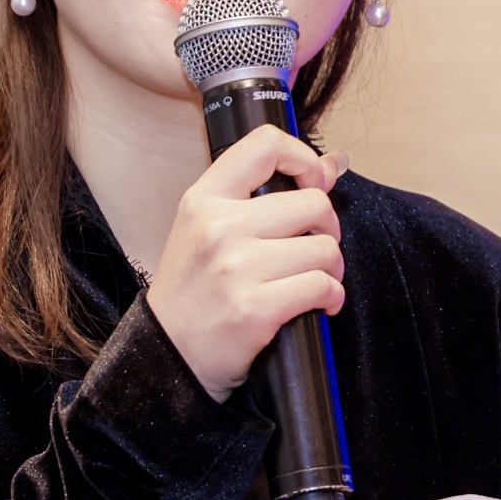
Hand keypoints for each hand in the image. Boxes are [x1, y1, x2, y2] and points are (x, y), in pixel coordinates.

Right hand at [146, 129, 347, 400]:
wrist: (168, 354)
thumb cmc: (194, 291)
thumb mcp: (209, 230)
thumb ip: (264, 195)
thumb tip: (332, 164)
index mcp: (204, 199)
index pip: (266, 145)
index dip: (305, 159)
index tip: (315, 183)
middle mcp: (219, 227)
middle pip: (314, 203)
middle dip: (327, 229)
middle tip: (314, 249)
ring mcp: (236, 268)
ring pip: (325, 248)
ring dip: (330, 269)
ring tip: (313, 281)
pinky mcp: (255, 308)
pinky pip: (322, 286)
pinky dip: (331, 297)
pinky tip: (319, 304)